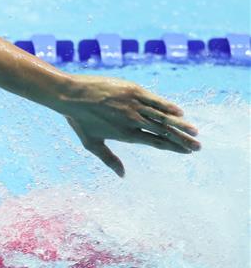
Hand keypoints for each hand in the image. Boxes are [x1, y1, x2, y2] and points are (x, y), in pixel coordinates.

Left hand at [59, 74, 200, 176]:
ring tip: (195, 132)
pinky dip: (168, 106)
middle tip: (198, 146)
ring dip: (180, 125)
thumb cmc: (78, 120)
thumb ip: (109, 159)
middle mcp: (132, 121)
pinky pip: (154, 99)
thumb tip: (123, 176)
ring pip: (162, 117)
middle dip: (182, 140)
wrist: (69, 95)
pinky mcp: (132, 90)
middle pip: (163, 132)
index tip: (186, 152)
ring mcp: (133, 105)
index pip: (155, 144)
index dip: (172, 148)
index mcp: (125, 135)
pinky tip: (180, 112)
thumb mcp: (91, 143)